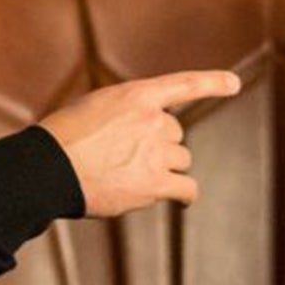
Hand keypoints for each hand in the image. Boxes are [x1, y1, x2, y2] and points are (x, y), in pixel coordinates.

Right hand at [39, 70, 241, 217]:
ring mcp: (156, 152)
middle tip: (126, 156)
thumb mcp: (95, 109)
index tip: (234, 84)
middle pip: (176, 135)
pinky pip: (186, 188)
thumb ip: (126, 116)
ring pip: (179, 161)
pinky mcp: (154, 184)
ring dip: (163, 169)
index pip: (184, 85)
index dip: (213, 83)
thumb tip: (149, 146)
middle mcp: (153, 120)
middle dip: (159, 146)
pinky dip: (187, 195)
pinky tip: (184, 201)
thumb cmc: (63, 139)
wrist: (49, 167)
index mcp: (137, 95)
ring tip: (129, 176)